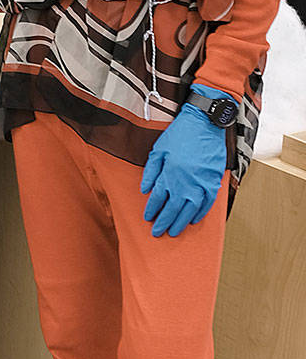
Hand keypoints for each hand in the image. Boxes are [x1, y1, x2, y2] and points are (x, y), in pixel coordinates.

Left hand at [141, 83, 229, 237]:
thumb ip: (150, 172)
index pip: (157, 199)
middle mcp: (184, 183)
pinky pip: (207, 204)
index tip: (147, 218)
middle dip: (163, 222)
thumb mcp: (158, 150)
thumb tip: (144, 190)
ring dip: (180, 223)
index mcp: (169, 174)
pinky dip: (199, 214)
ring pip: (189, 211)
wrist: (204, 125)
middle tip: (157, 233)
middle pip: (172, 209)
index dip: (152, 210)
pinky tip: (193, 220)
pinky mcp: (213, 182)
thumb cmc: (178, 135)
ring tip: (173, 232)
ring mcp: (201, 184)